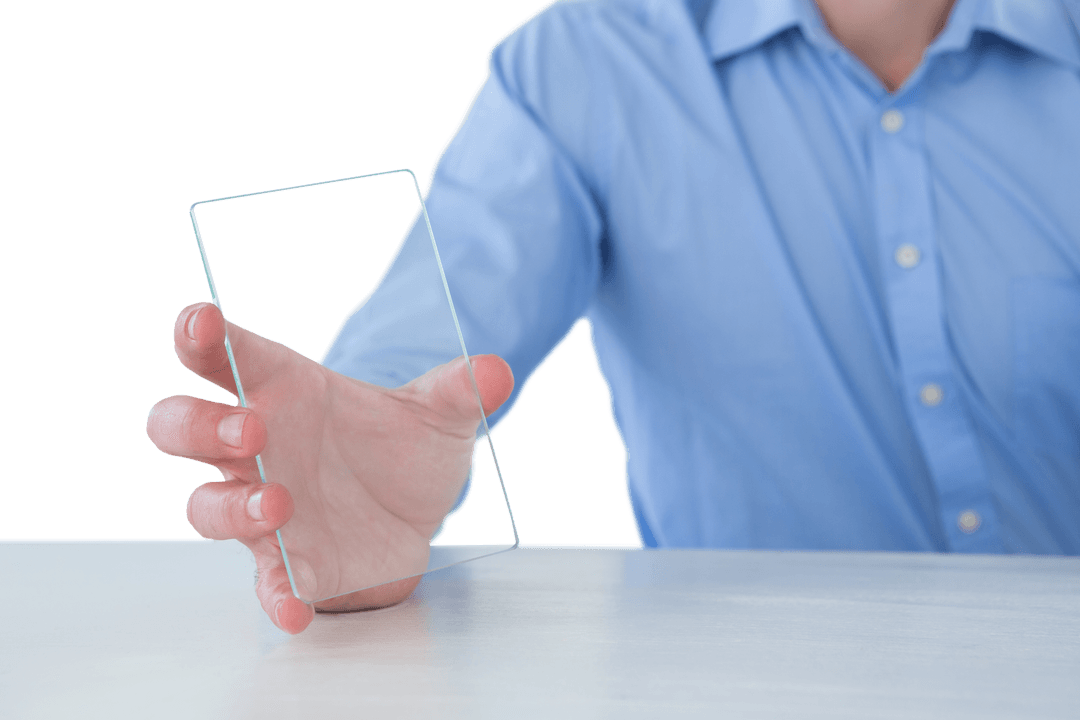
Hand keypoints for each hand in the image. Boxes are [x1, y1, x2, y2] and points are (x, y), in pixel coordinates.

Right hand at [146, 302, 512, 632]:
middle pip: (183, 426)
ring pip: (206, 505)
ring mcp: (263, 505)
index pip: (227, 355)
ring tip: (279, 504)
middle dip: (199, 426)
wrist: (414, 509)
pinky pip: (265, 581)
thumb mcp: (440, 412)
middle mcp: (258, 446)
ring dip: (231, 506)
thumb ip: (461, 389)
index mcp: (283, 389)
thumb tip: (499, 371)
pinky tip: (294, 608)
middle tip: (249, 429)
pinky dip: (275, 596)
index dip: (202, 337)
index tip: (203, 324)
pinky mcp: (287, 560)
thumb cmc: (401, 446)